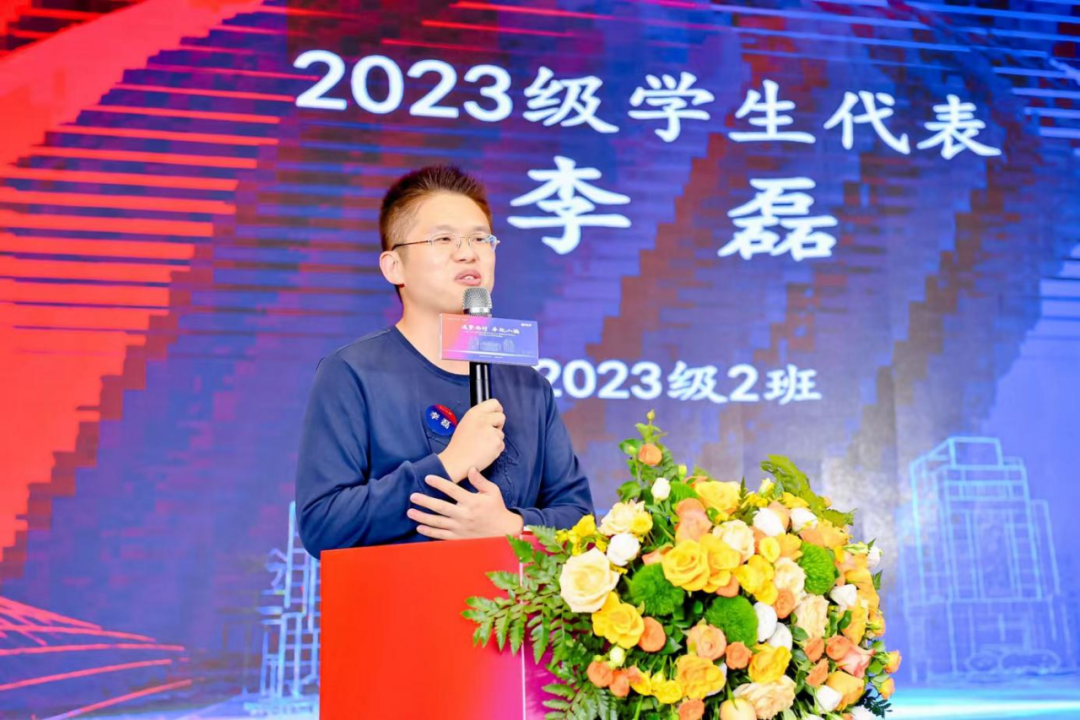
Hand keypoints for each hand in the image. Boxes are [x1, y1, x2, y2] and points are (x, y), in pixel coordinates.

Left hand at [407, 468, 523, 540]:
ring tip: (410, 512)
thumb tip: (470, 468)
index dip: (439, 483)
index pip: (452, 490)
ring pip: (438, 522)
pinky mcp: (459, 538)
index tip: (427, 478)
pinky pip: (441, 535)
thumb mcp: (493, 492)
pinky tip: (419, 527)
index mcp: (472, 501)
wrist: (503, 532)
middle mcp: (464, 515)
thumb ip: (480, 480)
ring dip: (423, 517)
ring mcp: (460, 528)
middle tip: (412, 497)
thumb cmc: (496, 509)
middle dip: (425, 501)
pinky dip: (430, 532)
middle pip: (441, 507)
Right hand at [438, 399, 504, 482]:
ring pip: (501, 433)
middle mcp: (483, 420)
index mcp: (474, 413)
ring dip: (495, 439)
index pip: (494, 403)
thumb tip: (492, 416)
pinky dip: (496, 449)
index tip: (495, 416)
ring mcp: (491, 431)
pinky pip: (501, 444)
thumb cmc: (459, 445)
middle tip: (488, 433)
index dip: (497, 410)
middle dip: (498, 425)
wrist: (457, 461)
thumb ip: (479, 418)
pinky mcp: (496, 443)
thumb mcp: (466, 423)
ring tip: (482, 445)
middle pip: (501, 417)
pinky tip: (485, 452)